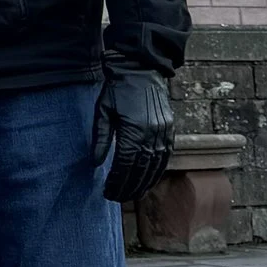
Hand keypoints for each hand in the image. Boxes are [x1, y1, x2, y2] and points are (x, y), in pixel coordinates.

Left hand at [92, 68, 174, 203]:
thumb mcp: (103, 111)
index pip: (125, 164)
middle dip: (128, 187)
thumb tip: (96, 163)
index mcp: (133, 129)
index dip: (116, 181)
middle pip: (140, 169)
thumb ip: (101, 138)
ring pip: (155, 167)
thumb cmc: (117, 89)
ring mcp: (163, 132)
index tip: (107, 192)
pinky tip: (148, 180)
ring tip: (131, 194)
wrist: (140, 68)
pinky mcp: (169, 130)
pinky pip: (165, 157)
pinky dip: (157, 171)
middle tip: (116, 197)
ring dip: (143, 183)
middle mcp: (151, 134)